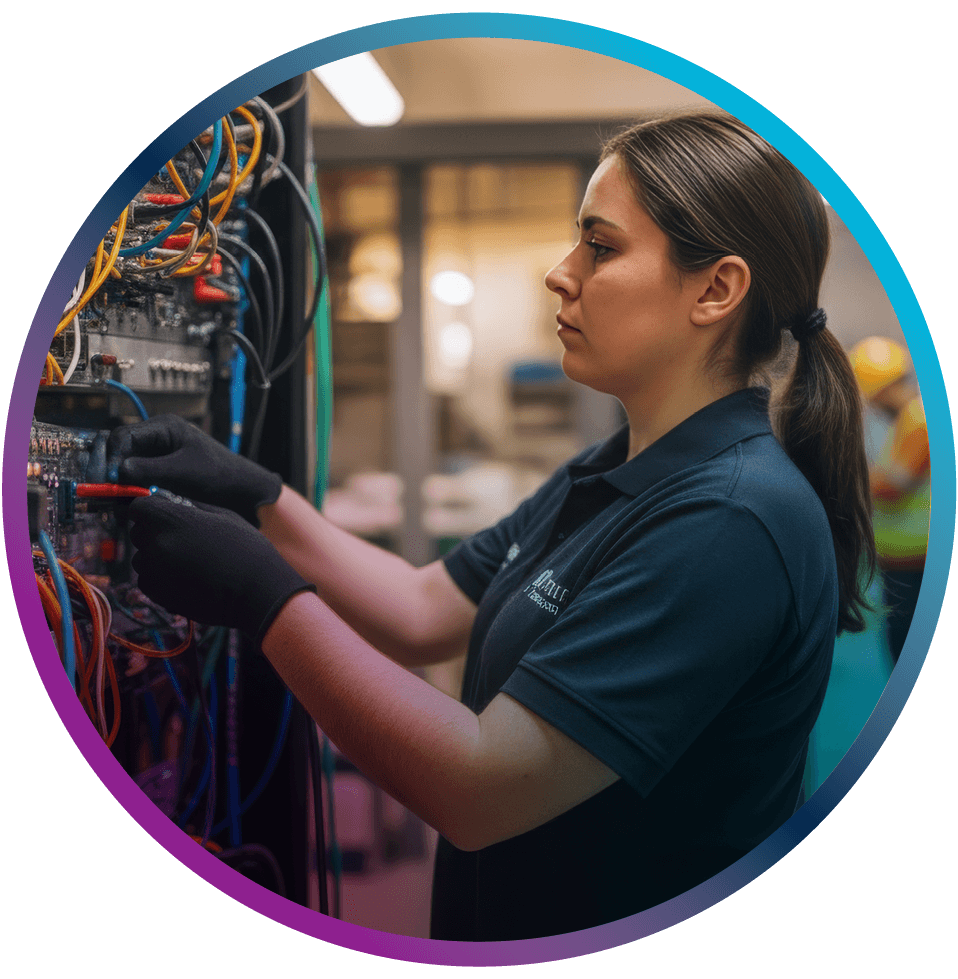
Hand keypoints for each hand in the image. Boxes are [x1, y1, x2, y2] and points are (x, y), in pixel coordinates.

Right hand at [107, 414, 281, 525]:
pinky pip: (134, 479)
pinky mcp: (158, 473)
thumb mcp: (184, 471)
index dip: (112, 456)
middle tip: (102, 490)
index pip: (124, 436)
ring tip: (112, 501)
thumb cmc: (220, 475)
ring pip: (124, 466)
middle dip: (109, 470)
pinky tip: (124, 504)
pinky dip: (127, 490)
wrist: (242, 492)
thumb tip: (119, 471)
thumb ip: (151, 470)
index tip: (107, 478)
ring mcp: (156, 456)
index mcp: (164, 427)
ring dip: (116, 482)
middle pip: (119, 450)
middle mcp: (156, 438)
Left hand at [127, 492, 314, 644]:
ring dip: (157, 557)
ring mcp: (156, 572)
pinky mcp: (159, 595)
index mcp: (171, 519)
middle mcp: (157, 544)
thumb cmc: (246, 548)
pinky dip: (161, 578)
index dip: (151, 510)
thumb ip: (191, 508)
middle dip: (154, 532)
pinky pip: (148, 580)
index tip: (164, 514)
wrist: (258, 591)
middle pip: (138, 533)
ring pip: (142, 559)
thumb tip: (174, 503)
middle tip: (183, 539)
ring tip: (188, 561)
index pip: (138, 508)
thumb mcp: (223, 516)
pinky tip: (187, 577)